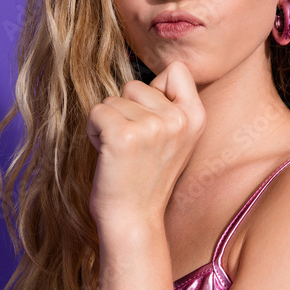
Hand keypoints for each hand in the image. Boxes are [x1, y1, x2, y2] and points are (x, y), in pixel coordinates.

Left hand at [87, 60, 205, 231]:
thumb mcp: (177, 137)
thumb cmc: (147, 176)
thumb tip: (160, 72)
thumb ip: (172, 105)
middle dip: (126, 110)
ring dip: (108, 123)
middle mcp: (178, 120)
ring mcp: (152, 127)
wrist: (134, 220)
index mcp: (196, 117)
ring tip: (122, 153)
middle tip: (134, 145)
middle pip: (135, 85)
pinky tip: (107, 154)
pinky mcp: (123, 137)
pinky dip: (94, 131)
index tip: (153, 121)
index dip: (155, 90)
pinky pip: (96, 112)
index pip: (176, 70)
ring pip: (112, 100)